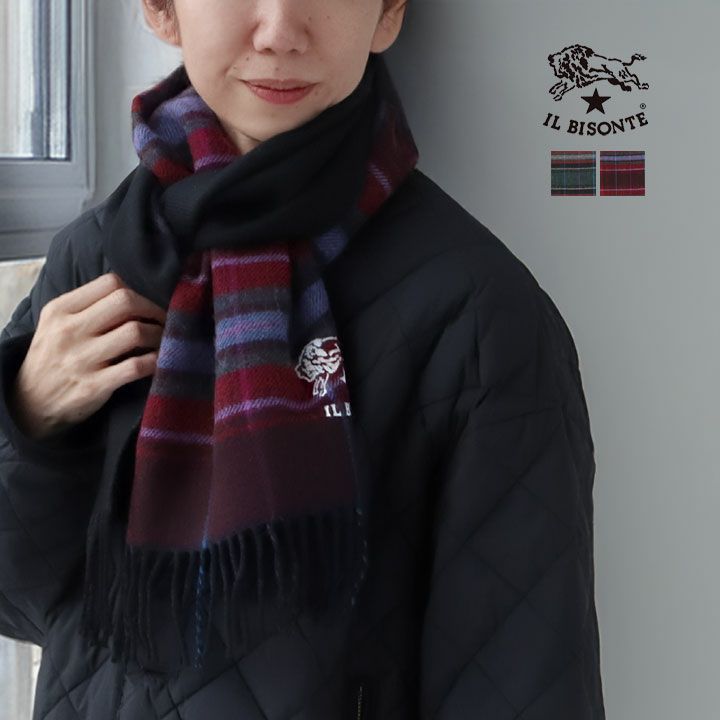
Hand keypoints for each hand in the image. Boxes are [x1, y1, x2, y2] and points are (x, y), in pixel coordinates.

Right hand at [9, 272, 167, 439]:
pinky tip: (158, 360)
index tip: (145, 306)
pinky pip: (136, 366)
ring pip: (135, 332)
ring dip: (158, 335)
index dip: (136, 292)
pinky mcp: (94, 385)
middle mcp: (69, 330)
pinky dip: (155, 360)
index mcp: (61, 309)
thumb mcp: (57, 324)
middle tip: (162, 321)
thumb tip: (134, 296)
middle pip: (125, 302)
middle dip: (152, 310)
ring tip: (161, 340)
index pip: (110, 283)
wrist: (30, 402)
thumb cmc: (54, 357)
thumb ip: (88, 307)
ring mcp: (81, 359)